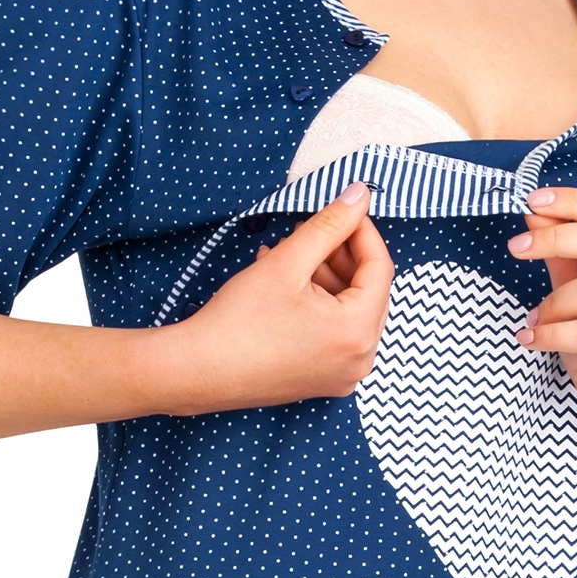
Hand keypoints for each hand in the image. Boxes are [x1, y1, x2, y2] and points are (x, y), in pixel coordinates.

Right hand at [171, 183, 394, 412]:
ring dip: (326, 278)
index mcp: (358, 332)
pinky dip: (318, 305)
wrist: (196, 372)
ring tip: (289, 255)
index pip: (381, 269)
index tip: (344, 209)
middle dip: (341, 256)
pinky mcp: (322, 380)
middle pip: (368, 292)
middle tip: (312, 231)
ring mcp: (342, 375)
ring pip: (349, 311)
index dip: (363, 232)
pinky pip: (333, 333)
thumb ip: (329, 225)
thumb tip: (359, 197)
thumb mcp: (287, 263)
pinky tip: (286, 283)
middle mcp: (359, 360)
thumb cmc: (237, 324)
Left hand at [507, 185, 576, 449]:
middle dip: (556, 238)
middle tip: (516, 247)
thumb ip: (564, 256)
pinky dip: (552, 333)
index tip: (532, 201)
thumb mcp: (576, 296)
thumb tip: (536, 215)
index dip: (575, 202)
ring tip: (534, 319)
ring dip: (552, 303)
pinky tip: (531, 339)